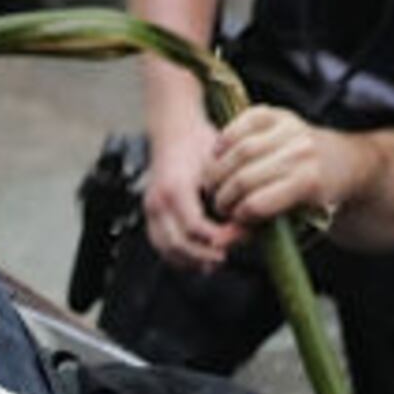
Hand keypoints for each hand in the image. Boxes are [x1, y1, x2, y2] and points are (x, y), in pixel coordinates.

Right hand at [139, 117, 241, 270]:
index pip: (195, 227)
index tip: (234, 241)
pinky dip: (177, 256)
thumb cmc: (200, 143)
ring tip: (211, 263)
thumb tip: (243, 225)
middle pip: (177, 244)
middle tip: (225, 257)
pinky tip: (196, 259)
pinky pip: (160, 244)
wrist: (174, 131)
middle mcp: (158, 202)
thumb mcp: (219, 164)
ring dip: (189, 261)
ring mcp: (150, 209)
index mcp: (175, 189)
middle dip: (203, 255)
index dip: (216, 239)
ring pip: (166, 249)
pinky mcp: (150, 214)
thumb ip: (229, 193)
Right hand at [204, 108, 362, 234]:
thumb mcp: (290, 220)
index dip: (237, 215)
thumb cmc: (311, 198)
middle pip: (244, 177)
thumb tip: (218, 242)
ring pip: (240, 150)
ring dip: (217, 169)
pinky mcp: (279, 113)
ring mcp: (291, 128)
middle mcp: (302, 151)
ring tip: (214, 183)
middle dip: (223, 195)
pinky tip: (219, 156)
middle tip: (218, 203)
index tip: (232, 219)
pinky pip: (242, 123)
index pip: (256, 203)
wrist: (342, 162)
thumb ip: (253, 230)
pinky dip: (225, 140)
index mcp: (309, 182)